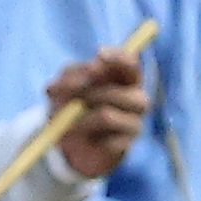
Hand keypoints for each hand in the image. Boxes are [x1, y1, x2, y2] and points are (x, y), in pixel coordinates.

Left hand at [47, 49, 148, 171]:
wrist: (67, 142)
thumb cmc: (69, 106)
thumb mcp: (62, 87)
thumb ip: (70, 75)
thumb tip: (87, 71)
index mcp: (125, 79)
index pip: (130, 64)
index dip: (117, 58)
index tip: (98, 55)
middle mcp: (137, 98)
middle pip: (116, 92)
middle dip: (87, 95)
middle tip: (68, 103)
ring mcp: (135, 122)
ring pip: (106, 116)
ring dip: (80, 120)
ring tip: (67, 125)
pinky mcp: (126, 145)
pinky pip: (106, 141)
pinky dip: (87, 140)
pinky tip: (84, 140)